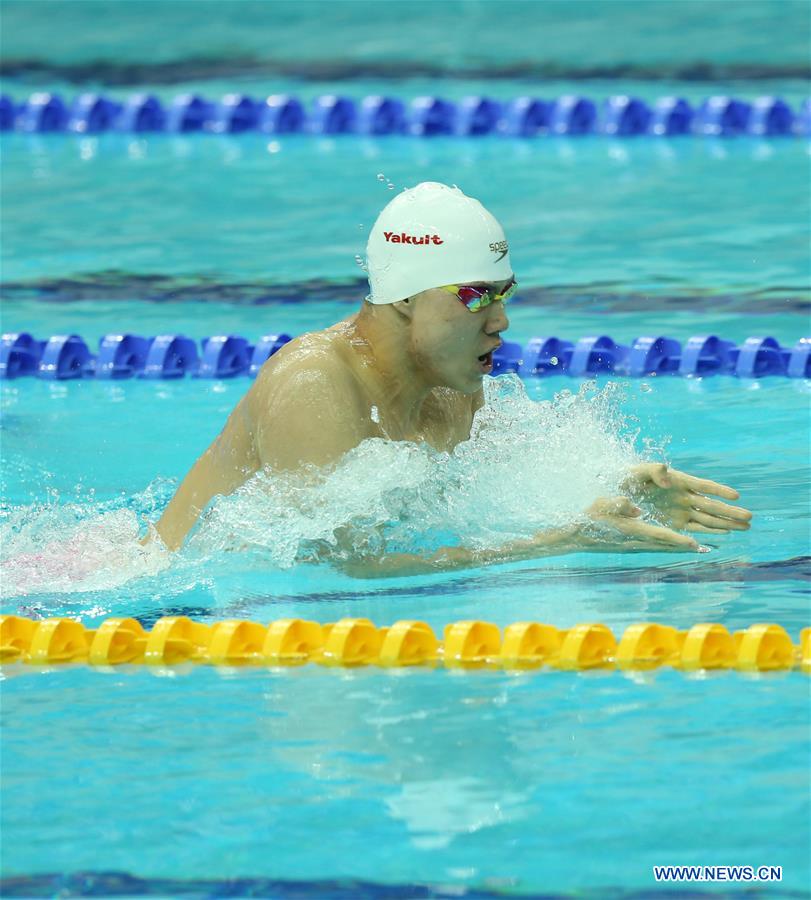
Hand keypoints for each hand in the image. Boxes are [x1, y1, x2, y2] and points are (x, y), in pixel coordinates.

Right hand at [581, 496, 704, 552]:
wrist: (577, 535)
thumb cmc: (590, 517)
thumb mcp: (602, 504)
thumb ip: (618, 504)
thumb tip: (635, 508)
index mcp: (632, 530)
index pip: (659, 535)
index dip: (678, 540)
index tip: (696, 544)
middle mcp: (637, 542)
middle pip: (667, 545)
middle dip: (687, 546)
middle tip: (708, 548)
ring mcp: (635, 546)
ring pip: (663, 547)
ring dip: (681, 547)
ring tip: (700, 547)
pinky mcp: (632, 546)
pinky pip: (656, 547)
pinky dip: (670, 546)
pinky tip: (677, 545)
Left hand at [622, 463, 751, 534]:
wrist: (618, 491)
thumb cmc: (629, 477)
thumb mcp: (639, 471)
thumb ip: (654, 470)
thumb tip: (667, 475)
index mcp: (679, 481)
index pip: (703, 485)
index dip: (719, 490)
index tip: (736, 496)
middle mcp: (684, 496)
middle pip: (712, 505)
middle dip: (730, 512)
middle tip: (750, 517)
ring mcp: (681, 510)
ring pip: (708, 518)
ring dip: (726, 523)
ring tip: (746, 527)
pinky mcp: (675, 522)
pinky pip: (696, 527)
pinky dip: (710, 530)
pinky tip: (726, 533)